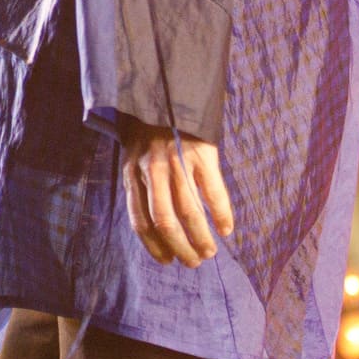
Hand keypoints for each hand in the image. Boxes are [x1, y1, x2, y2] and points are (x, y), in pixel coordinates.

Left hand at [117, 120, 234, 266]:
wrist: (166, 95)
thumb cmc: (150, 135)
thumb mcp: (135, 159)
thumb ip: (142, 189)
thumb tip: (158, 233)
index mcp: (133, 173)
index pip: (140, 220)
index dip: (153, 246)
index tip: (167, 261)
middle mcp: (153, 170)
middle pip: (165, 221)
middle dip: (180, 248)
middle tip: (193, 262)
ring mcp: (178, 161)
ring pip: (190, 211)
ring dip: (201, 237)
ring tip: (209, 252)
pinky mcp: (202, 153)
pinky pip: (213, 192)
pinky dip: (221, 214)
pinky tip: (226, 228)